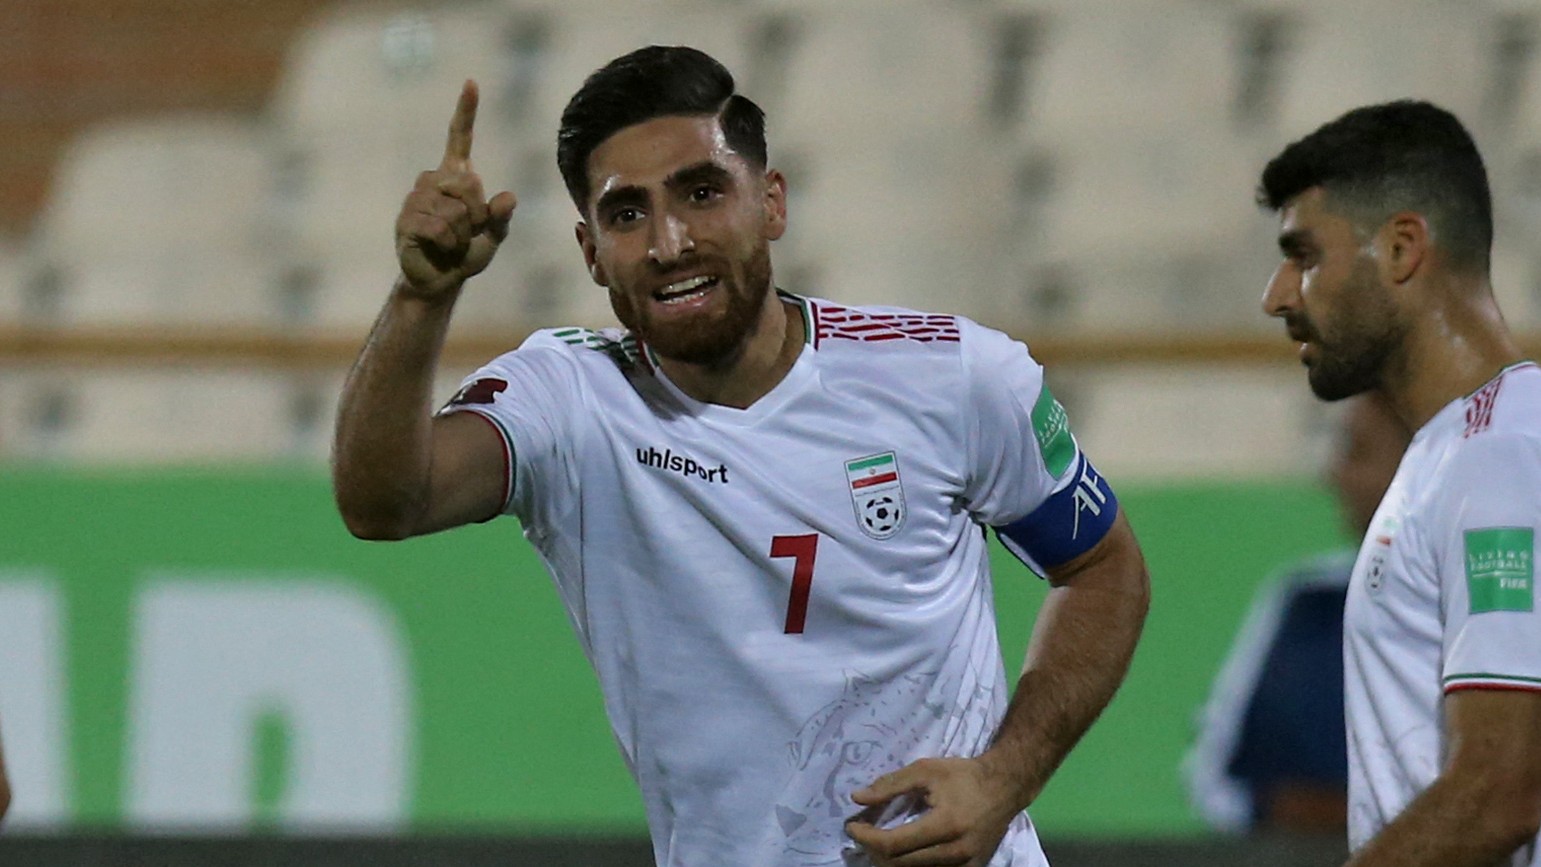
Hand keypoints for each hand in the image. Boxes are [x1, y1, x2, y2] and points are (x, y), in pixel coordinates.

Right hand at [394, 79, 517, 299]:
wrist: (440, 281)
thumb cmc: (466, 253)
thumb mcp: (493, 236)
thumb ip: (502, 217)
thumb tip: (509, 197)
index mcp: (454, 176)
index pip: (459, 138)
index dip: (466, 111)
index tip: (471, 82)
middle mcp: (432, 180)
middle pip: (470, 183)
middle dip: (478, 215)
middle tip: (466, 232)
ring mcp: (416, 198)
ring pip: (456, 212)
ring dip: (463, 235)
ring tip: (451, 243)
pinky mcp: (406, 220)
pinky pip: (441, 228)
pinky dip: (450, 244)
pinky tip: (439, 249)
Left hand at [846, 757, 1023, 866]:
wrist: (1006, 787)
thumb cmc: (963, 776)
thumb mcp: (925, 770)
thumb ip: (890, 785)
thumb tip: (857, 798)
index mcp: (945, 825)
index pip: (893, 844)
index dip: (866, 837)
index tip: (852, 825)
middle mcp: (956, 852)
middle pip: (899, 865)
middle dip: (873, 850)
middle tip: (863, 833)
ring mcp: (965, 866)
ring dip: (889, 861)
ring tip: (878, 843)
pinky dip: (910, 866)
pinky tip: (902, 852)